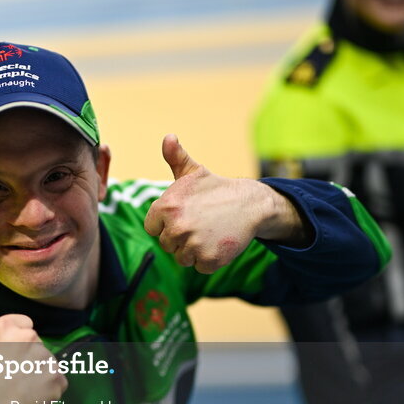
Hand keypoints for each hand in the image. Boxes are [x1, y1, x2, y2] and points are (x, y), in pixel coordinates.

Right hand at [0, 309, 65, 403]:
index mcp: (7, 327)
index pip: (24, 324)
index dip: (13, 341)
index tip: (2, 358)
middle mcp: (29, 338)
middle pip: (35, 343)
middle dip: (25, 356)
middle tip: (7, 374)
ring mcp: (45, 359)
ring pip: (45, 361)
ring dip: (36, 373)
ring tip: (18, 386)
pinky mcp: (57, 379)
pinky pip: (56, 380)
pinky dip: (47, 390)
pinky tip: (29, 396)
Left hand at [143, 135, 307, 272]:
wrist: (250, 204)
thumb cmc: (216, 189)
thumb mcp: (194, 171)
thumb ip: (175, 157)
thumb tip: (168, 137)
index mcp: (166, 207)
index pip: (152, 228)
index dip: (167, 223)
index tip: (184, 215)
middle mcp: (177, 227)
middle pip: (167, 245)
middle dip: (181, 237)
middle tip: (200, 223)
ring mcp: (193, 245)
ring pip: (182, 258)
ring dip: (193, 250)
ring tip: (209, 232)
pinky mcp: (209, 260)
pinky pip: (199, 267)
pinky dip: (208, 260)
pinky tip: (217, 243)